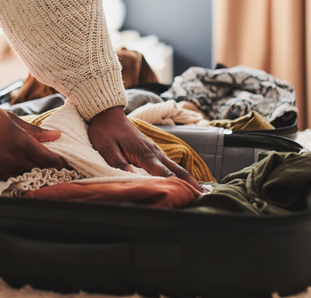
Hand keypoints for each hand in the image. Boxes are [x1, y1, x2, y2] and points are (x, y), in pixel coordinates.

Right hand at [0, 99, 67, 179]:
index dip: (59, 162)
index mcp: (20, 142)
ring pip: (24, 176)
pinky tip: (21, 170)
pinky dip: (17, 175)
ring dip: (33, 173)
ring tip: (41, 171)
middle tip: (58, 169)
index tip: (66, 163)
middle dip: (49, 169)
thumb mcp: (13, 119)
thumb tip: (56, 135)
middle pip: (38, 169)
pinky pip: (8, 178)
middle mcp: (11, 157)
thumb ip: (36, 131)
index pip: (47, 158)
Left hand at [87, 106, 201, 190]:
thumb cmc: (105, 132)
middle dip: (191, 184)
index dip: (177, 187)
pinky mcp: (152, 150)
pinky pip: (169, 164)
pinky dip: (179, 173)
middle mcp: (154, 152)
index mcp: (145, 155)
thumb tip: (133, 180)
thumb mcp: (107, 150)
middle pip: (177, 170)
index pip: (165, 174)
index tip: (189, 197)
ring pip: (175, 166)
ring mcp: (154, 150)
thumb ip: (120, 165)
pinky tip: (183, 180)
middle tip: (205, 196)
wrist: (107, 114)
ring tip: (200, 191)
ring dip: (187, 179)